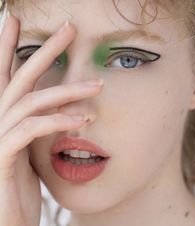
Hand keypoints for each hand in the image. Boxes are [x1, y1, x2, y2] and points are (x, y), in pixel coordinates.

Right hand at [0, 15, 102, 225]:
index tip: (15, 21)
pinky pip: (31, 129)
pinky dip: (58, 121)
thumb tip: (63, 110)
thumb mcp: (31, 151)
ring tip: (98, 87)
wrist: (9, 221)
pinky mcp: (1, 156)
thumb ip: (38, 127)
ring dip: (68, 91)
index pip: (7, 76)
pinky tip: (84, 121)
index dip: (9, 47)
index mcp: (4, 119)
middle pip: (20, 76)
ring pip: (31, 100)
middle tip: (69, 27)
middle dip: (44, 49)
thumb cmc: (20, 187)